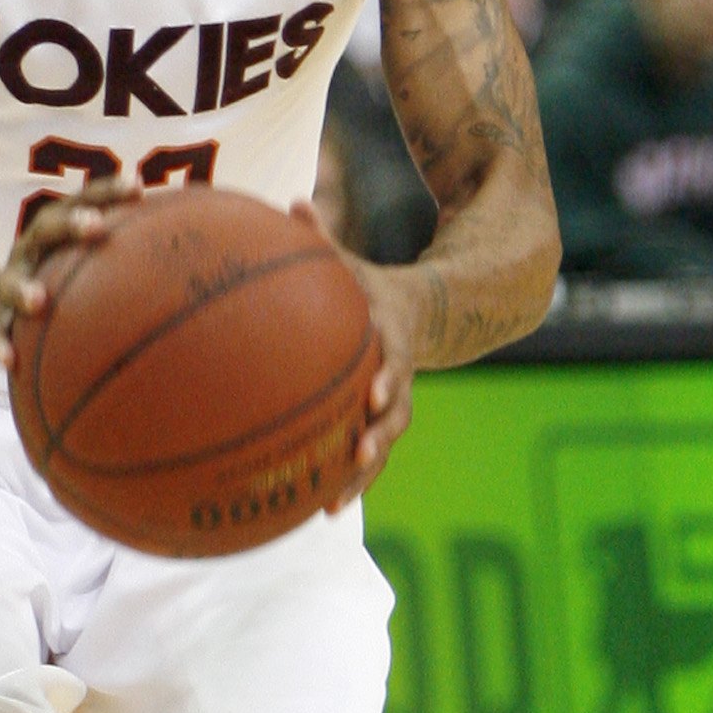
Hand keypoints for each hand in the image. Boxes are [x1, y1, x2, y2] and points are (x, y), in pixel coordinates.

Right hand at [0, 178, 141, 370]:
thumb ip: (131, 264)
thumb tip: (203, 269)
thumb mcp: (85, 268)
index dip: (109, 191)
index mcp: (59, 232)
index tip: (140, 187)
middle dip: (71, 225)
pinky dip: (1, 343)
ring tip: (39, 302)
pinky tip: (10, 362)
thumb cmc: (59, 284)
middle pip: (48, 228)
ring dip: (25, 289)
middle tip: (95, 229)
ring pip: (12, 281)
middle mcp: (32, 250)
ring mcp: (8, 281)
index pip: (85, 202)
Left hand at [291, 201, 417, 503]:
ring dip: (362, 475)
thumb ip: (324, 241)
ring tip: (335, 504)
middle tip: (360, 455)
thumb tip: (293, 202)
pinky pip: (367, 458)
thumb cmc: (370, 289)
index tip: (375, 393)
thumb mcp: (353, 264)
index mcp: (391, 338)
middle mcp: (398, 378)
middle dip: (378, 437)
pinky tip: (319, 511)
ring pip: (383, 446)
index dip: (388, 377)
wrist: (418, 315)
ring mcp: (392, 406)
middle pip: (396, 414)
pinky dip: (348, 483)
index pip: (394, 358)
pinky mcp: (379, 424)